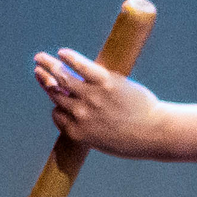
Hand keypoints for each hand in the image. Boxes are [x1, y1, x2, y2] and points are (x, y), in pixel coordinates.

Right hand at [32, 48, 166, 155]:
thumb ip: (94, 131)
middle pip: (56, 94)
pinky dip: (70, 58)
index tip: (60, 103)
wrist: (157, 133)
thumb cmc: (137, 141)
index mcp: (77, 132)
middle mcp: (79, 113)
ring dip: (48, 65)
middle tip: (38, 70)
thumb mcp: (108, 143)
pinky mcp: (104, 81)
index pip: (57, 115)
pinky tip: (63, 52)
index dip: (58, 108)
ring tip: (40, 58)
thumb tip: (89, 122)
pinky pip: (81, 66)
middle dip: (45, 81)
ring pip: (62, 77)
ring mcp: (90, 97)